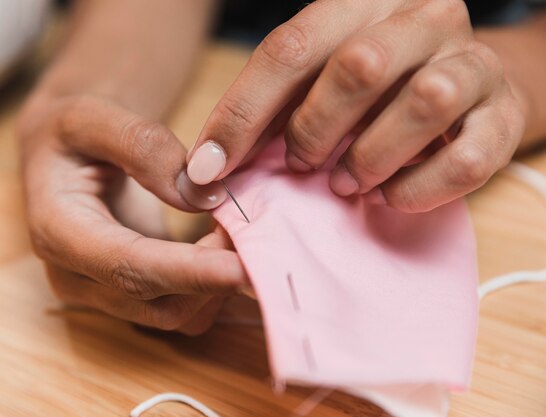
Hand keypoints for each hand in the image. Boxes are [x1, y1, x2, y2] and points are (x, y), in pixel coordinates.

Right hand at [18, 95, 248, 334]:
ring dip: (216, 284)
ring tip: (234, 229)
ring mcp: (102, 293)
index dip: (188, 272)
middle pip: (158, 303)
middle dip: (213, 274)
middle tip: (250, 225)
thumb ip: (141, 146)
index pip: (128, 267)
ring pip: (175, 316)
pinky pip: (181, 310)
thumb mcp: (91, 117)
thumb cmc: (70, 134)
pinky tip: (221, 246)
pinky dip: (211, 287)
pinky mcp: (128, 295)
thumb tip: (200, 194)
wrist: (61, 160)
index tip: (241, 267)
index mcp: (57, 231)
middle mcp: (75, 277)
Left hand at [186, 0, 524, 211]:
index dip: (242, 114)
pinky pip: (465, 158)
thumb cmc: (374, 95)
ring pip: (423, 102)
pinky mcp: (503, 116)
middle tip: (301, 166)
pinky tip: (391, 195)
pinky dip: (418, 189)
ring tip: (345, 183)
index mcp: (362, 4)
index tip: (208, 171)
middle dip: (314, 130)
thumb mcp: (317, 87)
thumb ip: (269, 116)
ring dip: (368, 158)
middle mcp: (422, 19)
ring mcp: (470, 63)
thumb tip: (206, 172)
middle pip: (358, 67)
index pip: (290, 48)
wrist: (466, 93)